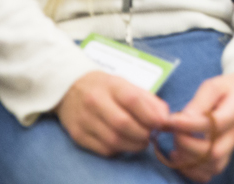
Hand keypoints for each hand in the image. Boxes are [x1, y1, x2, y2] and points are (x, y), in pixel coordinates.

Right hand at [54, 70, 168, 155]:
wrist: (69, 88)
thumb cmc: (104, 87)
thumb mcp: (126, 84)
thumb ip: (148, 99)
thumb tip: (165, 117)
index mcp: (111, 85)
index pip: (133, 100)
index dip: (150, 115)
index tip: (162, 123)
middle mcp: (95, 101)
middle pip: (123, 124)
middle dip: (143, 134)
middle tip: (151, 135)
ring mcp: (84, 119)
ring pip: (114, 140)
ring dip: (133, 145)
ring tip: (140, 141)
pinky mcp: (78, 135)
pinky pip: (103, 149)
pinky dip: (119, 149)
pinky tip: (124, 143)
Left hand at [157, 72, 233, 181]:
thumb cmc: (228, 89)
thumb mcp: (213, 86)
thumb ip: (198, 102)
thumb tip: (181, 120)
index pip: (214, 124)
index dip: (190, 126)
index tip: (171, 120)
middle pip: (214, 152)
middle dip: (187, 145)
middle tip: (173, 131)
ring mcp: (232, 148)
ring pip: (212, 166)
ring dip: (188, 160)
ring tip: (176, 146)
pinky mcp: (225, 157)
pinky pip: (210, 174)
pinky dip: (192, 171)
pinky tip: (180, 158)